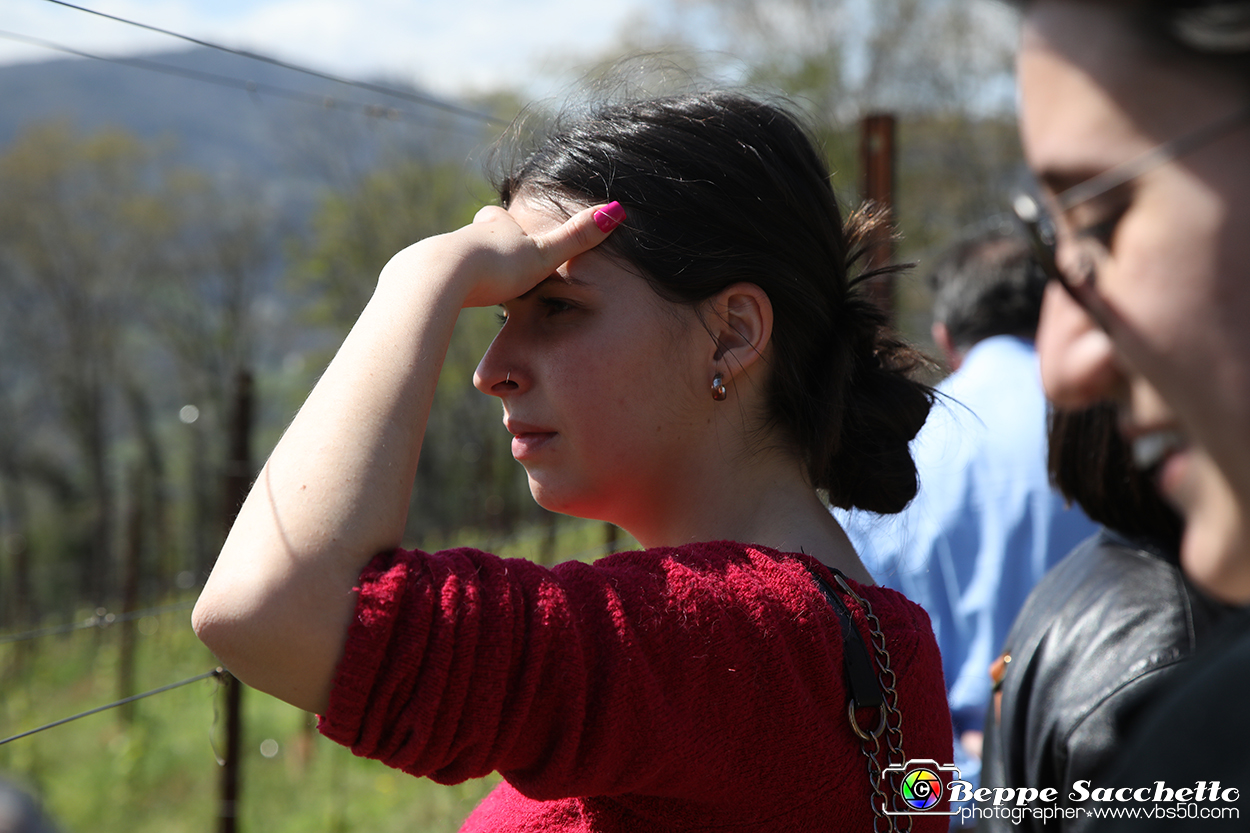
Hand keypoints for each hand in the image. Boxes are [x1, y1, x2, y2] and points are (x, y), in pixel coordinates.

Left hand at [379, 201, 625, 309]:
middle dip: (481, 245)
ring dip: (461, 270)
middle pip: (474, 236)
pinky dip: (440, 290)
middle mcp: (466, 236)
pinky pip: (433, 283)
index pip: (498, 218)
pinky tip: (442, 303)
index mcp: (495, 228)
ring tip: (467, 287)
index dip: (503, 223)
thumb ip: (577, 239)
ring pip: (452, 259)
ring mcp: (439, 255)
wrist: (443, 276)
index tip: (506, 228)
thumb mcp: (544, 256)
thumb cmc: (496, 267)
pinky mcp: (419, 278)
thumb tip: (618, 210)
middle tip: (487, 259)